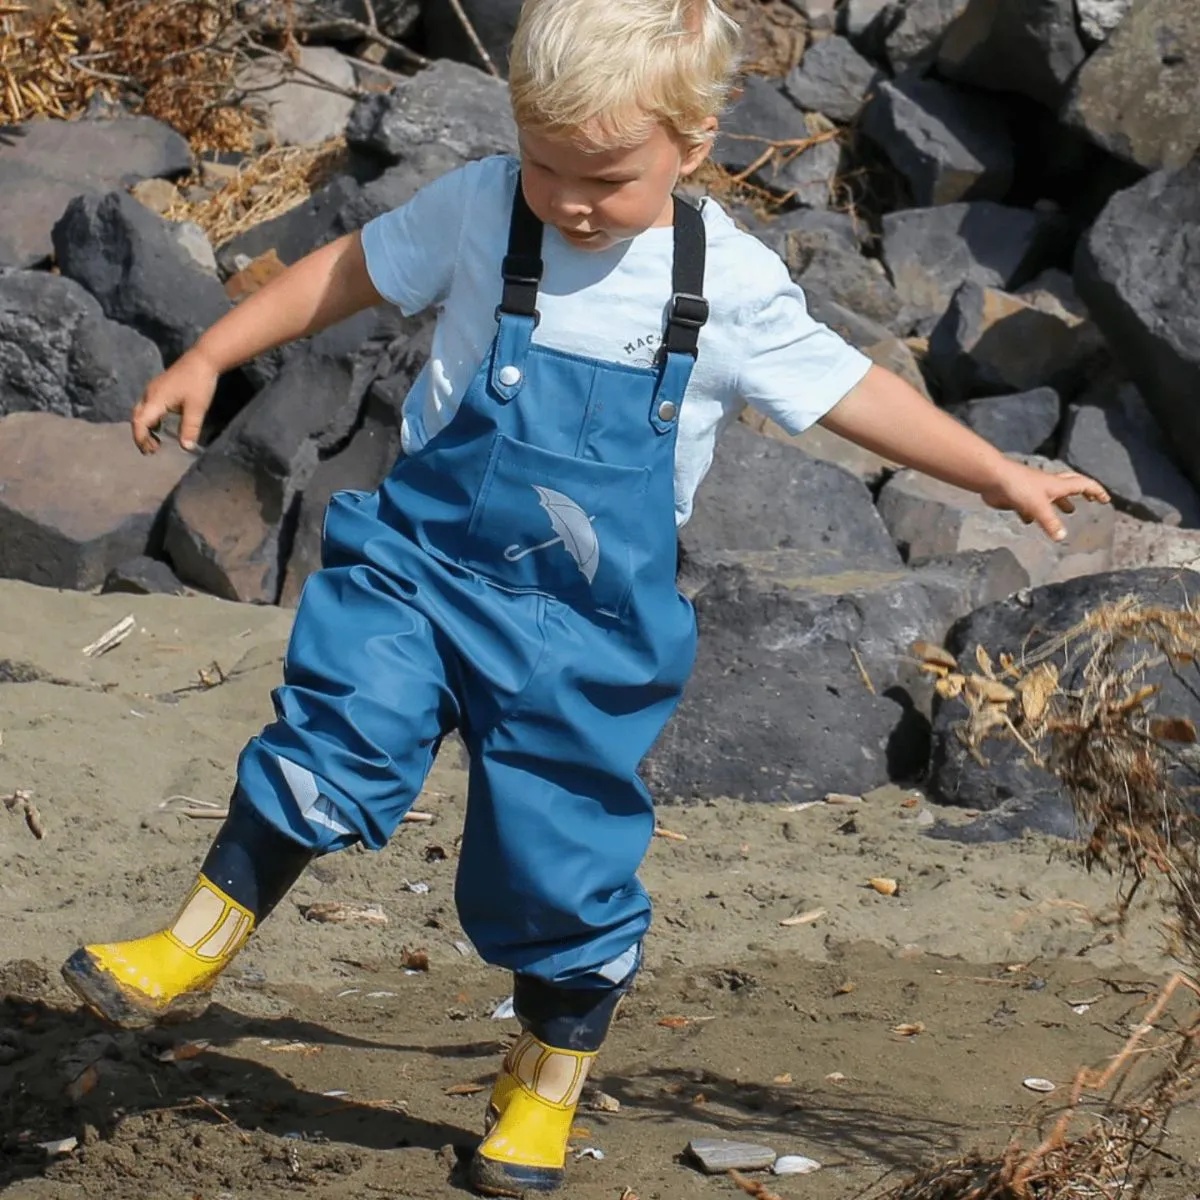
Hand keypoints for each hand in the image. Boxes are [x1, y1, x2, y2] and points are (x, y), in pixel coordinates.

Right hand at [131, 349, 219, 454]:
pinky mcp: (159, 388)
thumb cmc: (199, 383)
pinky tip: (161, 427)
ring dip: (145, 428)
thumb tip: (186, 448)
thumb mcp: (196, 408)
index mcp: (155, 399)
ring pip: (141, 412)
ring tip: (157, 442)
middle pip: (137, 417)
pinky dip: (150, 420)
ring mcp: (153, 389)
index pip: (139, 422)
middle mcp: (149, 394)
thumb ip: (190, 428)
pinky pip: (148, 406)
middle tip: (153, 451)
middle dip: (141, 435)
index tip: (149, 452)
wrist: (203, 359)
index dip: (140, 438)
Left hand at [980, 462, 1110, 541]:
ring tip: (1069, 511)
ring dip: (1061, 502)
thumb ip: (1050, 522)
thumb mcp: (1039, 507)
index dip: (1096, 491)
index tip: (1105, 499)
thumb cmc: (1019, 488)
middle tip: (1090, 500)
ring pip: (1051, 496)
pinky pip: (1031, 505)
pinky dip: (1035, 512)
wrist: (993, 478)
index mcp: (1057, 485)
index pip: (1083, 484)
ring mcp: (1033, 489)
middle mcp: (1048, 485)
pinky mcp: (1018, 496)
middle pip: (1070, 486)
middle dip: (1082, 492)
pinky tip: (1032, 521)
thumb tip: (1062, 537)